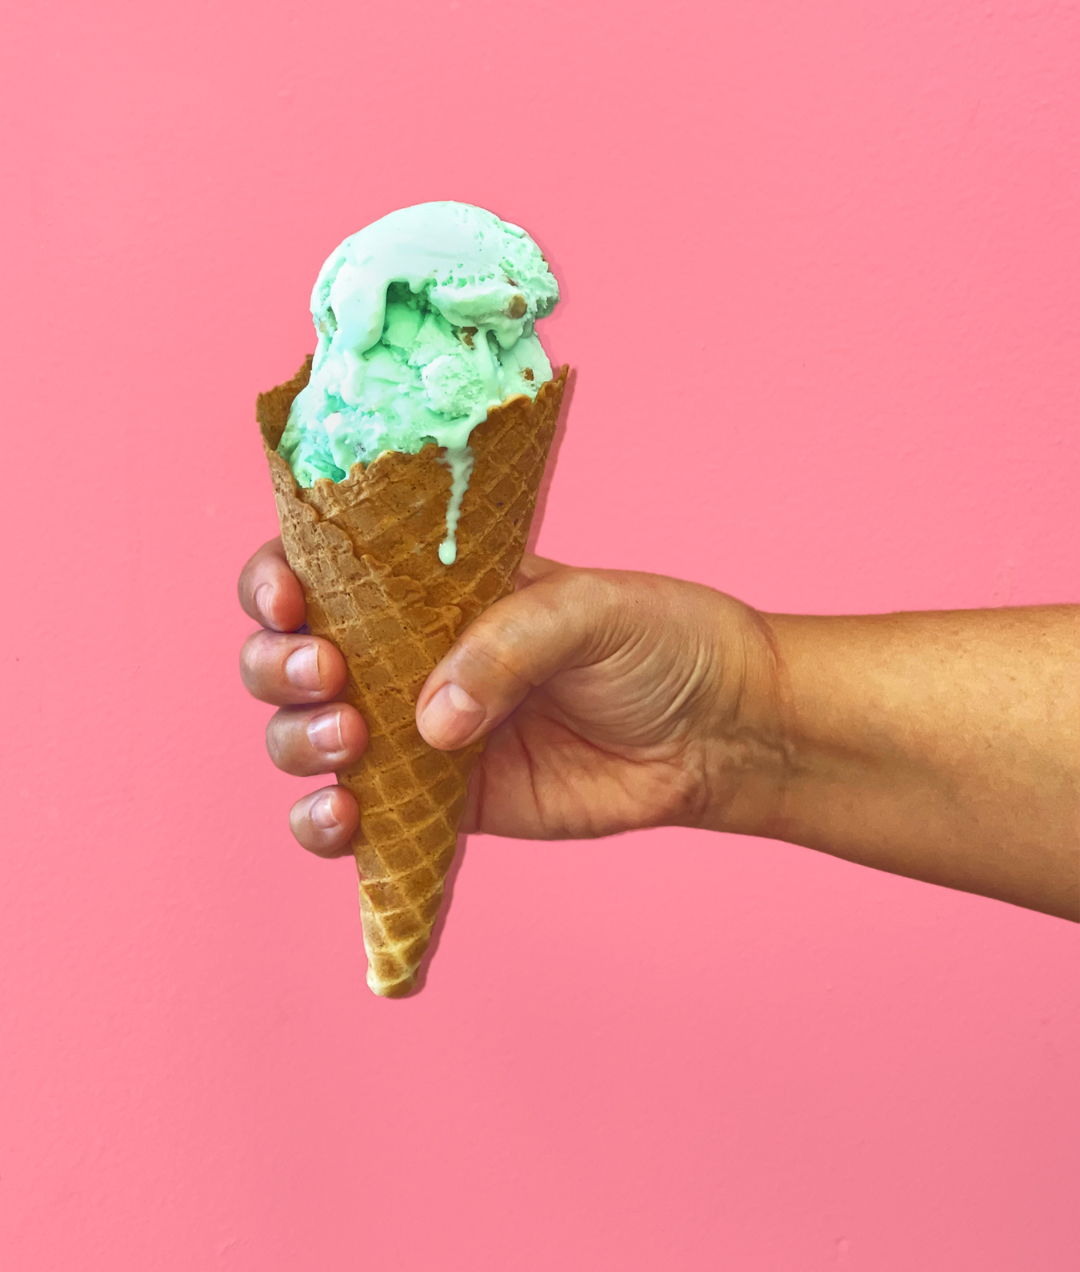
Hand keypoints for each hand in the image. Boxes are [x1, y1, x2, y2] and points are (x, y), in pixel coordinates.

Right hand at [239, 542, 783, 856]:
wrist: (717, 731)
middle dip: (279, 668)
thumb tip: (431, 722)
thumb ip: (507, 646)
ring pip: (303, 738)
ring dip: (297, 743)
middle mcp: (404, 655)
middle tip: (333, 677)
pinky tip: (344, 817)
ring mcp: (414, 732)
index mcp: (428, 586)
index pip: (318, 571)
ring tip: (352, 744)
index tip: (291, 602)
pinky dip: (324, 825)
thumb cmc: (659, 643)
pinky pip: (356, 820)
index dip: (276, 583)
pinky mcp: (439, 805)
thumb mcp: (590, 611)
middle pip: (287, 658)